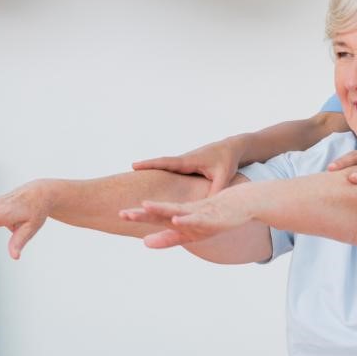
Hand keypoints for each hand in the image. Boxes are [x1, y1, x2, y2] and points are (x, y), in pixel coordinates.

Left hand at [119, 189, 253, 248]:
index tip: (120, 214)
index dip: (139, 216)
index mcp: (179, 216)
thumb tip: (144, 243)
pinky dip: (186, 219)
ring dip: (161, 209)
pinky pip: (197, 219)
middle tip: (122, 213)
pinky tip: (177, 219)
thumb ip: (168, 238)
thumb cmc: (213, 217)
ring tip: (145, 206)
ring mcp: (198, 213)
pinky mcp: (212, 217)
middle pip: (161, 213)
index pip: (155, 216)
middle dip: (143, 214)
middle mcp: (185, 212)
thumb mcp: (189, 233)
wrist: (241, 203)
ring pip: (176, 211)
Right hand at [132, 135, 247, 194]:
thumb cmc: (228, 161)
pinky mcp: (186, 168)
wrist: (231, 148)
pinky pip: (170, 172)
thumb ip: (216, 191)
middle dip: (144, 168)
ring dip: (149, 172)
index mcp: (189, 161)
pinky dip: (159, 175)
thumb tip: (208, 207)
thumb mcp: (224, 177)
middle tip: (124, 174)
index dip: (150, 164)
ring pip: (164, 169)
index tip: (133, 166)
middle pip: (159, 165)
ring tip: (131, 182)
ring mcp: (183, 164)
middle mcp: (183, 160)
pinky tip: (150, 186)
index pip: (166, 162)